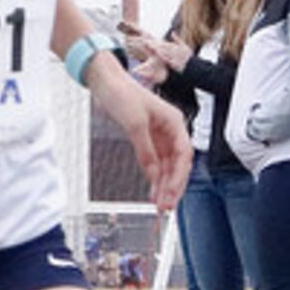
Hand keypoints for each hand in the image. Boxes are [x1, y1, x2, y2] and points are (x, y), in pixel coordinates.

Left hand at [95, 66, 190, 211]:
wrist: (105, 83)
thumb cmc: (123, 94)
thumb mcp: (135, 124)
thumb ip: (146, 150)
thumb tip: (154, 174)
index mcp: (175, 123)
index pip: (184, 155)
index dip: (179, 176)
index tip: (172, 193)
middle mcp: (170, 130)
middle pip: (177, 163)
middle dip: (174, 186)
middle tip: (167, 206)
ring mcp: (159, 135)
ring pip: (166, 165)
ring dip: (164, 184)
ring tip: (160, 204)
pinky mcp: (147, 138)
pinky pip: (155, 161)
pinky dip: (154, 175)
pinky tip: (153, 189)